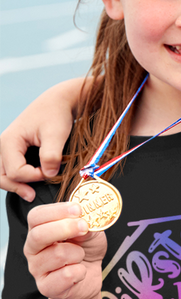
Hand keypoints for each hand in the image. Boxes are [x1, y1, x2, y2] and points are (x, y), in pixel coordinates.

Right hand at [1, 79, 83, 200]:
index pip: (15, 171)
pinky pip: (8, 168)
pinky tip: (28, 183)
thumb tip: (48, 175)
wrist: (56, 102)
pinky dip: (16, 178)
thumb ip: (51, 155)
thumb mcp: (57, 134)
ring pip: (2, 174)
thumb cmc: (56, 115)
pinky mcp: (12, 150)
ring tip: (30, 193)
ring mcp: (5, 148)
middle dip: (17, 187)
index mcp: (9, 141)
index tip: (51, 173)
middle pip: (1, 175)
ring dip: (14, 184)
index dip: (33, 177)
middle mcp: (2, 145)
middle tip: (32, 196)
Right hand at [23, 202, 106, 298]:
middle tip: (84, 227)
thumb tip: (82, 221)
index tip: (78, 209)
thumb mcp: (91, 231)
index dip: (57, 211)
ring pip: (58, 255)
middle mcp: (33, 248)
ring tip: (80, 256)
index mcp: (40, 230)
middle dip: (65, 228)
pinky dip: (80, 272)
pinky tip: (79, 272)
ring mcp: (36, 269)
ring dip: (78, 253)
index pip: (36, 216)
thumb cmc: (86, 249)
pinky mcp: (46, 287)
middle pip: (38, 235)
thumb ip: (86, 224)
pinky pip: (66, 275)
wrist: (89, 277)